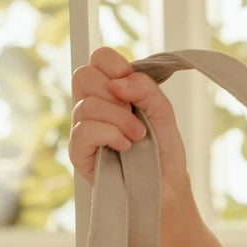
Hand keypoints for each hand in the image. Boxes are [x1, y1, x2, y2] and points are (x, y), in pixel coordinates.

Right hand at [70, 47, 189, 204]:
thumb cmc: (164, 152)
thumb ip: (146, 89)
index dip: (111, 62)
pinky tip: (125, 147)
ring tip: (138, 137)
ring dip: (120, 120)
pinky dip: (110, 134)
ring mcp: (83, 129)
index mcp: (112, 92)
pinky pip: (84, 130)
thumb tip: (119, 81)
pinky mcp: (79, 152)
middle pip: (83, 75)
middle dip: (114, 93)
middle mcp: (93, 106)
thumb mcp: (164, 113)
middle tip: (134, 113)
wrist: (167, 188)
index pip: (97, 59)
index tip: (129, 79)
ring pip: (87, 105)